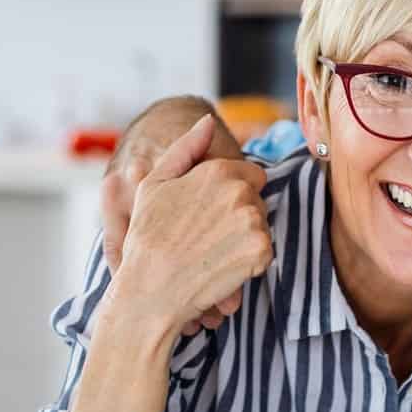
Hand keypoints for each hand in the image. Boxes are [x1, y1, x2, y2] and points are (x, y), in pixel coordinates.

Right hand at [106, 115, 270, 338]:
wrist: (151, 290)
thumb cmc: (147, 238)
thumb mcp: (155, 184)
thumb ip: (186, 148)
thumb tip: (209, 121)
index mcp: (217, 171)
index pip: (250, 175)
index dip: (232, 194)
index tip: (210, 214)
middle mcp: (240, 192)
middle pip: (257, 200)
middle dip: (239, 215)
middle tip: (207, 238)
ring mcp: (253, 222)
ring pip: (261, 225)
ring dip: (244, 238)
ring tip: (211, 253)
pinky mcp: (261, 252)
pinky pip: (264, 252)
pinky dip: (248, 262)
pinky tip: (221, 267)